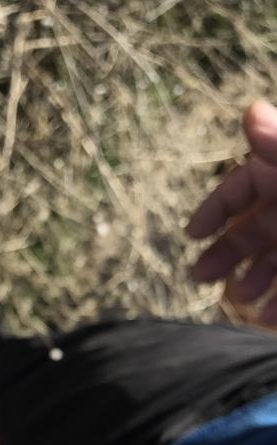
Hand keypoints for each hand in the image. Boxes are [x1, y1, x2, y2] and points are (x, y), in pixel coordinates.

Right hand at [188, 99, 276, 326]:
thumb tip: (249, 109)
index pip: (246, 183)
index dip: (217, 207)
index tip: (191, 235)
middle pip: (256, 224)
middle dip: (227, 251)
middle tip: (200, 278)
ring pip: (274, 258)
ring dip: (252, 280)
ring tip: (240, 300)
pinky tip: (265, 319)